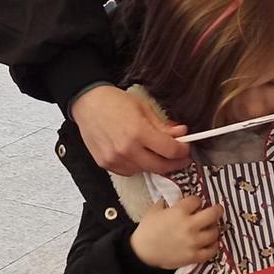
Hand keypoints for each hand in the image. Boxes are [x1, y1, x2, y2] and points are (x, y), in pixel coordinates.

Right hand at [73, 85, 191, 174]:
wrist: (87, 103)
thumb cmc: (113, 102)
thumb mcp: (143, 108)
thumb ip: (163, 125)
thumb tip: (181, 133)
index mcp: (138, 132)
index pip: (170, 150)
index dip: (182, 151)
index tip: (186, 148)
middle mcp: (126, 149)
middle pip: (160, 166)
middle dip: (174, 163)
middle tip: (180, 158)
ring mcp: (115, 159)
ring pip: (144, 170)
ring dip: (154, 164)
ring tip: (155, 152)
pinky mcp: (105, 164)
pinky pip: (128, 171)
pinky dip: (137, 166)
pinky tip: (137, 154)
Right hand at [130, 188, 223, 270]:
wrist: (142, 253)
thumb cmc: (147, 230)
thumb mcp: (155, 210)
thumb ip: (167, 202)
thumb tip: (176, 199)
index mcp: (179, 211)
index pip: (196, 200)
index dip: (196, 201)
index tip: (195, 203)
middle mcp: (190, 225)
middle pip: (213, 214)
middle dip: (217, 210)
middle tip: (217, 210)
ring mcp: (193, 242)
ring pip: (214, 232)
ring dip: (214, 229)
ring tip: (211, 228)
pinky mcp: (194, 256)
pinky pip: (211, 251)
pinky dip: (213, 246)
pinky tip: (211, 243)